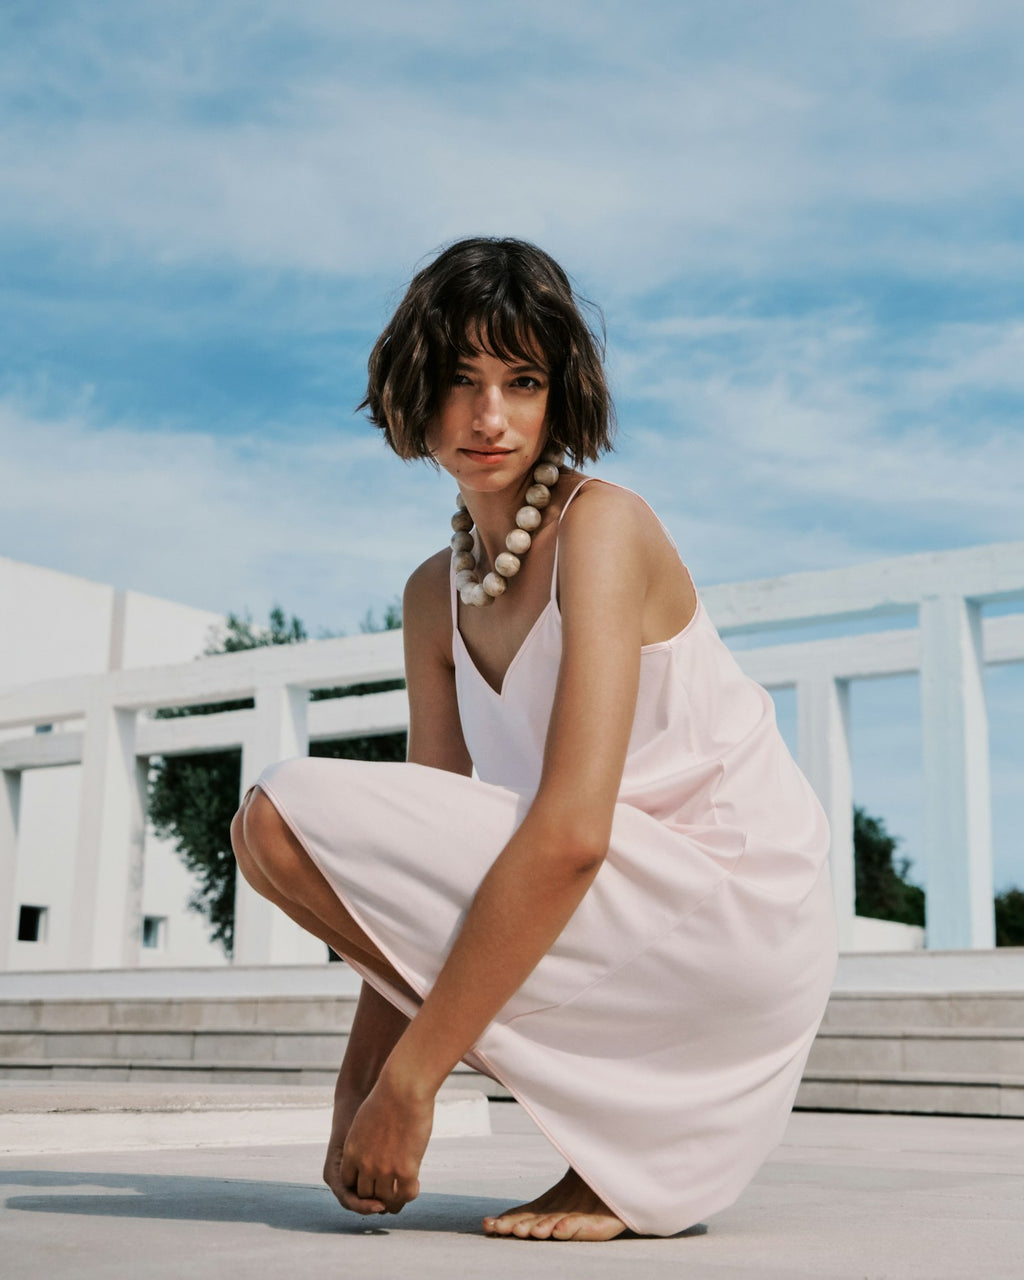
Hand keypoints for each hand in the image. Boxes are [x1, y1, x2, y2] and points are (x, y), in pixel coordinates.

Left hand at [326, 1072, 433, 1215]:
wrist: (403, 1087)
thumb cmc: (388, 1096)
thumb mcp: (366, 1120)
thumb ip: (366, 1140)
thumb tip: (373, 1150)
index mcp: (352, 1151)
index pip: (348, 1182)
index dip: (360, 1183)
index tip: (371, 1181)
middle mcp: (365, 1164)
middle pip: (366, 1194)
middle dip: (376, 1195)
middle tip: (388, 1193)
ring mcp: (385, 1169)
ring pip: (387, 1199)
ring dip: (394, 1199)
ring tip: (402, 1193)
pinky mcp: (406, 1170)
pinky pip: (406, 1194)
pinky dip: (409, 1194)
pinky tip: (415, 1185)